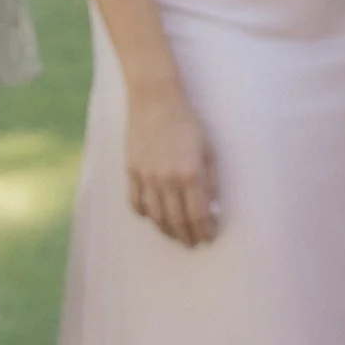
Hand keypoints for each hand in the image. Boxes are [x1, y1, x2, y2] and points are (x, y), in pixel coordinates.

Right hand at [126, 82, 218, 246]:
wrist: (155, 100)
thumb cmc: (188, 123)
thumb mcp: (208, 150)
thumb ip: (211, 181)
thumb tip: (212, 208)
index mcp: (190, 174)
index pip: (198, 215)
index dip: (203, 231)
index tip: (208, 238)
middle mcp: (167, 179)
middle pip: (176, 221)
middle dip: (187, 236)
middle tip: (193, 243)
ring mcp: (146, 176)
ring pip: (155, 216)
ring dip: (167, 230)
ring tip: (176, 235)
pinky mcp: (132, 171)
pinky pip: (136, 202)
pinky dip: (145, 214)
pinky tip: (154, 217)